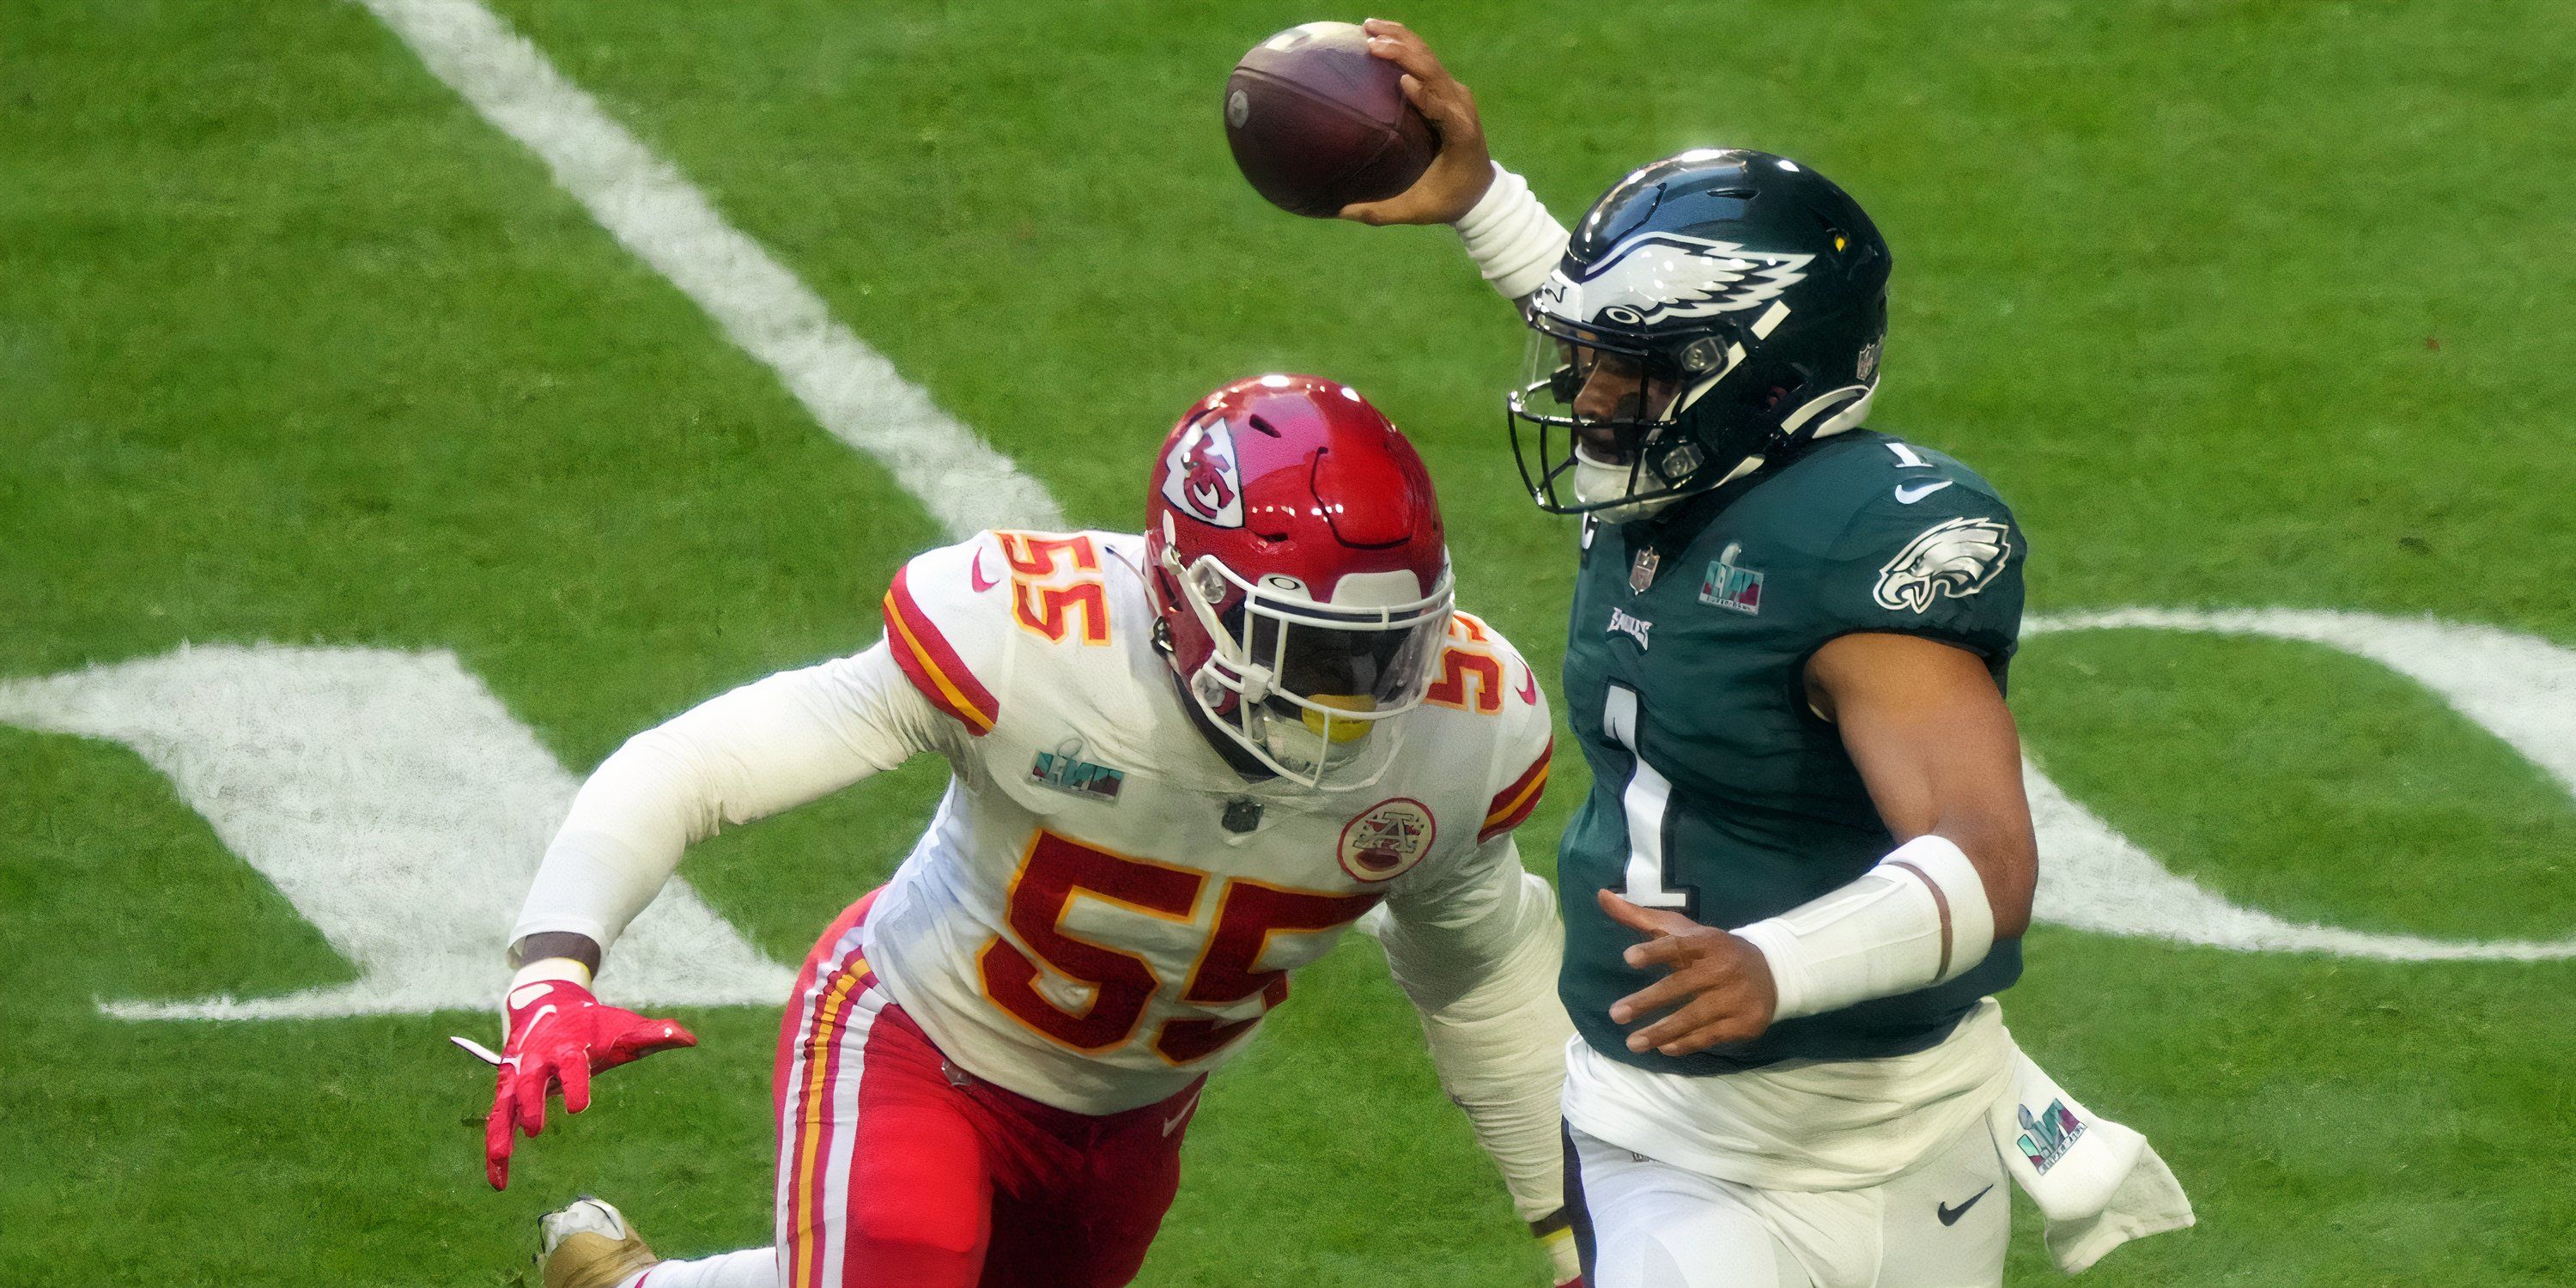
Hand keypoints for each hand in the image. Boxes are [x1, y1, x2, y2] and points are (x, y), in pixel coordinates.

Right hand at [483, 975, 695, 1188]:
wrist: (549, 1005)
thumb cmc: (593, 1024)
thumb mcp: (622, 1027)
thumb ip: (653, 1035)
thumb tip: (689, 1038)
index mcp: (568, 1046)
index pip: (571, 1065)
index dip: (574, 1083)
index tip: (578, 1107)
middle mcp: (538, 1060)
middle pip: (530, 1081)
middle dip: (530, 1103)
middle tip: (534, 1129)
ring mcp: (518, 1076)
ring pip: (505, 1104)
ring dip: (500, 1133)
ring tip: (501, 1163)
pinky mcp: (506, 1090)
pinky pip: (497, 1120)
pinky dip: (495, 1148)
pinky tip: (498, 1181)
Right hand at [1337, 18, 1495, 224]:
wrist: (1481, 190)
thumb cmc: (1446, 201)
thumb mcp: (1415, 211)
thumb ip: (1378, 212)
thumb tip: (1336, 211)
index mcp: (1459, 137)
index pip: (1445, 111)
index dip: (1427, 96)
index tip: (1403, 81)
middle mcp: (1460, 108)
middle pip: (1435, 72)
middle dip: (1404, 54)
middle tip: (1372, 43)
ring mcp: (1455, 94)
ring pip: (1430, 58)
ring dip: (1401, 39)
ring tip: (1369, 27)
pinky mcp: (1447, 89)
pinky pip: (1426, 60)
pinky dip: (1404, 45)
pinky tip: (1379, 35)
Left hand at [1598, 889, 1778, 1056]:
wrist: (1772, 972)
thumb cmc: (1713, 950)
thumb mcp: (1681, 930)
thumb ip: (1640, 916)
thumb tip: (1601, 895)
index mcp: (1708, 942)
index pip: (1679, 945)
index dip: (1654, 951)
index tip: (1628, 958)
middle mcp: (1722, 969)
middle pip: (1681, 986)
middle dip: (1647, 1002)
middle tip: (1615, 1014)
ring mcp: (1735, 998)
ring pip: (1694, 1017)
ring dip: (1661, 1032)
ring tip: (1632, 1042)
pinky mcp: (1743, 1023)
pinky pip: (1709, 1036)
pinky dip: (1685, 1043)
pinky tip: (1663, 1048)